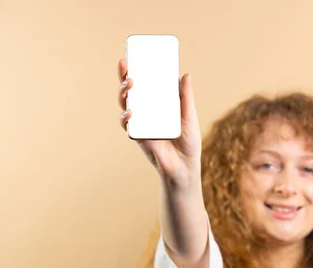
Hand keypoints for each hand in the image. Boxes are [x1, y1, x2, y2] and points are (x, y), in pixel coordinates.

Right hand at [117, 59, 201, 186]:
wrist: (185, 166)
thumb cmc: (188, 141)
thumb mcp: (189, 115)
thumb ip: (186, 97)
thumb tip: (186, 74)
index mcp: (158, 104)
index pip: (144, 84)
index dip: (135, 71)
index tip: (129, 57)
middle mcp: (146, 112)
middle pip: (130, 92)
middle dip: (124, 78)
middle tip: (126, 67)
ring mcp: (141, 123)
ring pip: (125, 105)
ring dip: (123, 94)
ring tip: (129, 85)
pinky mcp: (138, 137)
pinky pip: (128, 125)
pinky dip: (126, 118)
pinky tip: (130, 112)